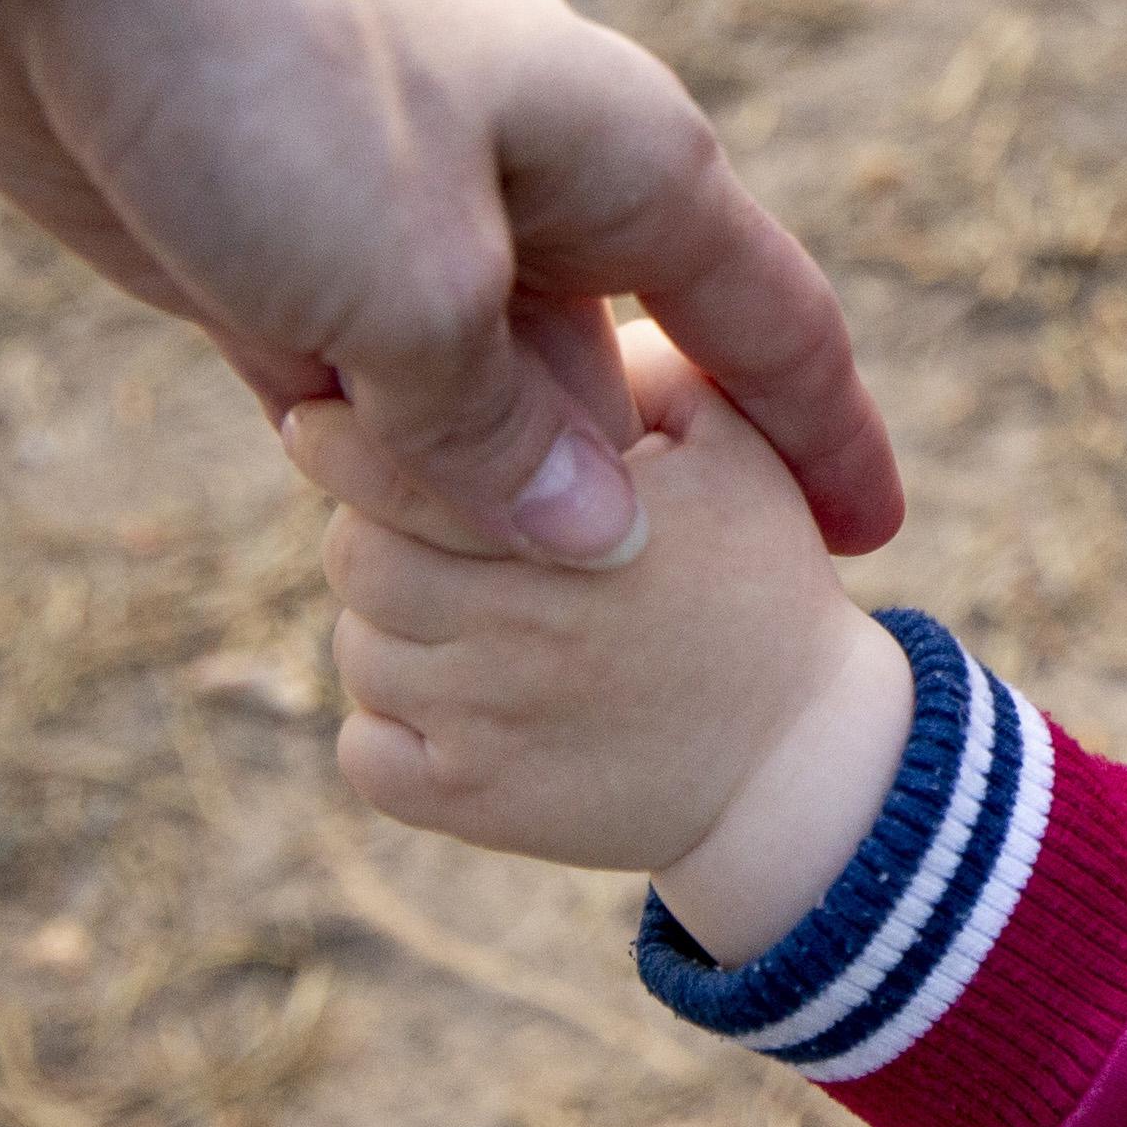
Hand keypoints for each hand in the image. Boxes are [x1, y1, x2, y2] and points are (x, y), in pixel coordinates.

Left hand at [0, 0, 900, 567]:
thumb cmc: (270, 61)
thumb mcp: (410, 281)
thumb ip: (497, 431)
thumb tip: (595, 541)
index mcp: (621, 164)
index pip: (767, 327)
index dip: (827, 444)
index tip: (867, 557)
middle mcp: (529, 196)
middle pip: (608, 395)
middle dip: (613, 516)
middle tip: (615, 662)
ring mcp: (396, 227)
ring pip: (468, 408)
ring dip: (466, 505)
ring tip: (482, 637)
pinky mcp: (269, 257)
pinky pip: (356, 399)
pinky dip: (362, 470)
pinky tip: (358, 547)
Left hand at [305, 324, 912, 964]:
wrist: (798, 760)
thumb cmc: (759, 579)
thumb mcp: (729, 439)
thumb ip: (636, 362)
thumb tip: (520, 318)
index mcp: (572, 522)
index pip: (394, 469)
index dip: (344, 437)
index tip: (327, 414)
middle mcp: (518, 625)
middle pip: (354, 557)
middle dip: (377, 531)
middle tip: (423, 529)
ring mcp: (489, 724)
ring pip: (358, 651)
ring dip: (390, 628)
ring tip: (465, 618)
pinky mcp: (474, 807)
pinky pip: (365, 753)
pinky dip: (386, 730)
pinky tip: (452, 702)